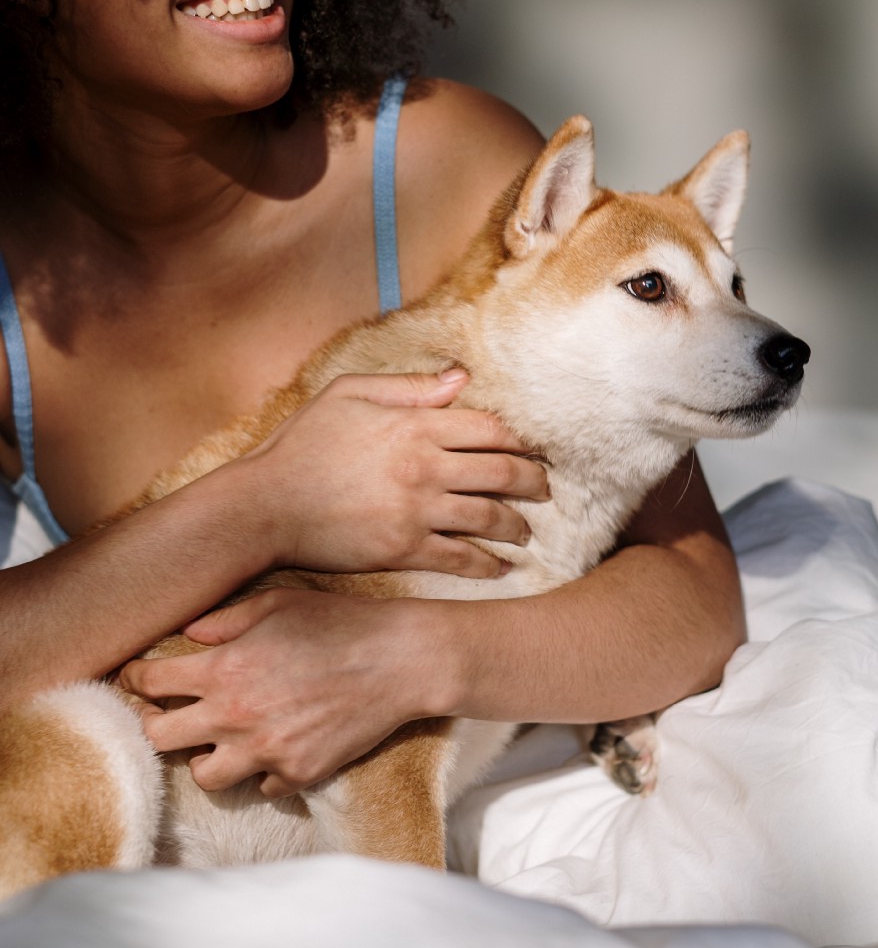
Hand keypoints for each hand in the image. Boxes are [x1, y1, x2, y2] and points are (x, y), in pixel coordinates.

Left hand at [120, 588, 451, 796]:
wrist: (401, 661)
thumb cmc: (340, 622)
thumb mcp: (277, 604)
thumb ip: (223, 620)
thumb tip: (187, 635)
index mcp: (224, 668)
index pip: (149, 684)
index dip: (136, 679)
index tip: (139, 680)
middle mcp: (235, 715)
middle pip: (159, 738)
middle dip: (157, 722)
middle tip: (170, 713)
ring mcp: (266, 751)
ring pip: (204, 775)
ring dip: (208, 756)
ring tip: (223, 739)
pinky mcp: (297, 774)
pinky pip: (260, 787)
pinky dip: (261, 771)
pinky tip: (275, 748)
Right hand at [244, 368, 548, 577]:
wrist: (264, 506)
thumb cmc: (301, 445)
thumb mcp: (348, 395)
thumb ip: (408, 388)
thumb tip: (460, 380)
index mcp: (414, 425)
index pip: (491, 430)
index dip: (521, 441)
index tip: (533, 450)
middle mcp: (424, 466)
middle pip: (502, 473)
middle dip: (534, 483)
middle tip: (544, 491)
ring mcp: (416, 510)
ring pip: (489, 518)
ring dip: (516, 526)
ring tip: (525, 530)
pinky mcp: (403, 549)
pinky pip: (460, 558)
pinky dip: (486, 564)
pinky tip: (498, 567)